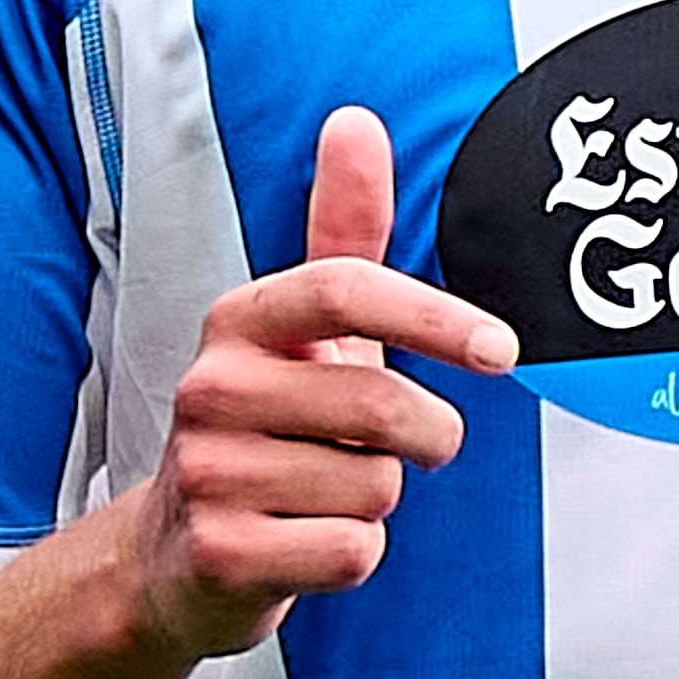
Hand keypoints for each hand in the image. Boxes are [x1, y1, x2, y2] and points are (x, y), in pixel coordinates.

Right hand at [132, 105, 516, 659]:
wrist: (177, 557)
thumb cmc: (267, 429)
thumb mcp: (305, 332)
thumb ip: (343, 231)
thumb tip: (356, 121)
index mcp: (239, 321)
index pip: (346, 288)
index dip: (434, 316)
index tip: (502, 349)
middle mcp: (210, 388)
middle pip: (383, 404)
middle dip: (425, 437)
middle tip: (401, 448)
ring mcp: (206, 473)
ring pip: (376, 487)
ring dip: (377, 498)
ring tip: (321, 494)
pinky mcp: (220, 553)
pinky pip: (352, 550)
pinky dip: (353, 553)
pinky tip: (304, 541)